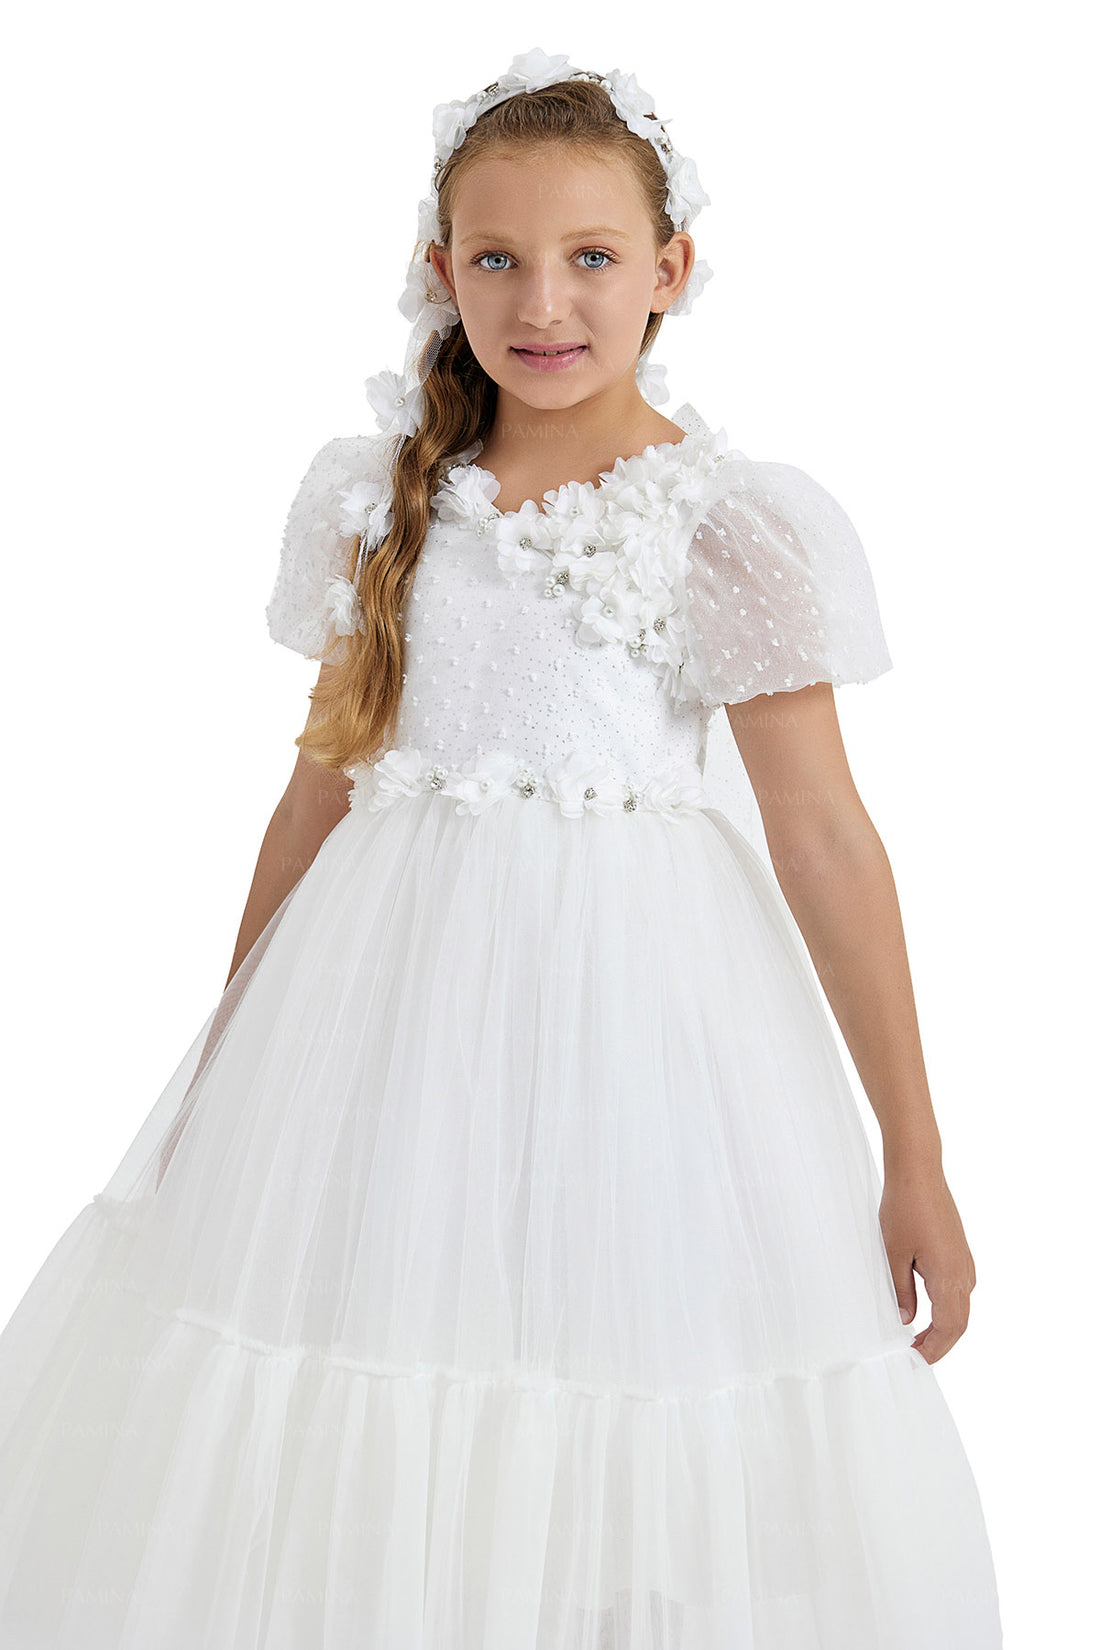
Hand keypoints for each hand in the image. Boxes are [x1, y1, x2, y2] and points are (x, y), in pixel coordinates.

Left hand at [879, 1168, 976, 1364]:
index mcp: (950, 1276)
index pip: (949, 1328)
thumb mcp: (893, 1255)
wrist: (919, 1172)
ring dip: (942, 1328)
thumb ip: (901, 1292)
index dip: (934, 1350)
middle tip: (913, 1356)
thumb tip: (907, 1321)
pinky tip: (926, 1313)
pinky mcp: (959, 1253)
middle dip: (938, 1344)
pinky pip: (958, 1291)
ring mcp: (964, 1262)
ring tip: (917, 1340)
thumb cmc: (904, 1208)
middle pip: (959, 1323)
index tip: (915, 1361)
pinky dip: (945, 1309)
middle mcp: (964, 1272)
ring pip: (960, 1308)